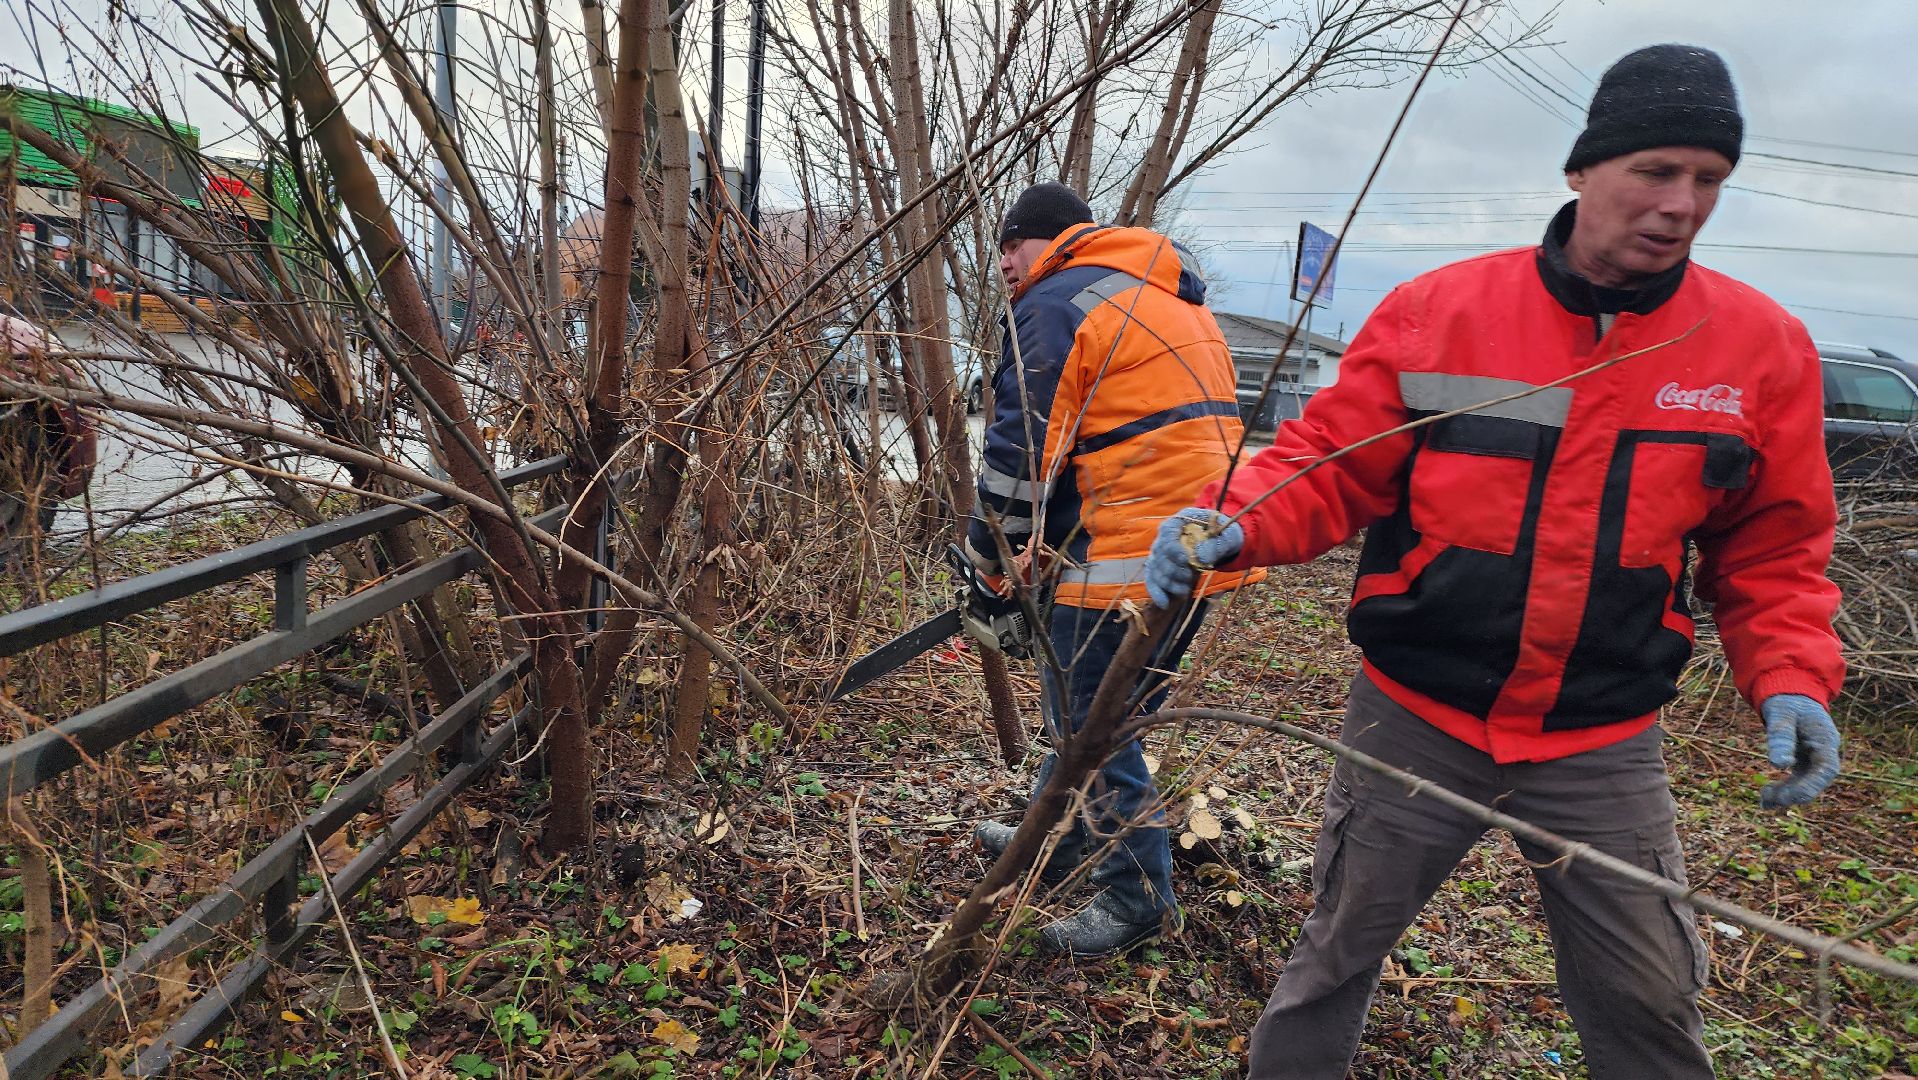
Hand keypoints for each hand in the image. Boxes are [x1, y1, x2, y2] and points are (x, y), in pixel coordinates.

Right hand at [1145, 507, 1243, 608]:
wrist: (1221, 540)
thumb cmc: (1223, 534)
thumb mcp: (1227, 536)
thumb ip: (1216, 545)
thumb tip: (1202, 558)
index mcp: (1179, 521)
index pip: (1168, 533)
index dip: (1174, 549)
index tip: (1186, 561)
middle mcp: (1164, 536)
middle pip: (1160, 555)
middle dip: (1174, 571)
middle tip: (1190, 578)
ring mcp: (1160, 552)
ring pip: (1156, 570)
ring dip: (1169, 583)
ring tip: (1185, 590)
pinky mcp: (1161, 567)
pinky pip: (1153, 579)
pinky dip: (1157, 592)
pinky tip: (1164, 604)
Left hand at [1759, 694, 1840, 808]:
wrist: (1789, 695)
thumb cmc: (1787, 703)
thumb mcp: (1782, 715)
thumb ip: (1781, 737)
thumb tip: (1778, 766)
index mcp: (1826, 740)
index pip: (1828, 769)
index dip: (1812, 785)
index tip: (1791, 796)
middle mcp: (1825, 753)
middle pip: (1816, 781)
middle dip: (1795, 794)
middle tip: (1769, 800)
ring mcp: (1815, 760)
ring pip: (1806, 784)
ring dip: (1787, 795)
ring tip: (1764, 803)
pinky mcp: (1804, 763)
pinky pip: (1796, 782)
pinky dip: (1783, 791)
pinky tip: (1766, 801)